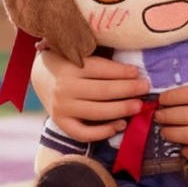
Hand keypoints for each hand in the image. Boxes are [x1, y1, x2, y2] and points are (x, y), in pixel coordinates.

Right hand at [31, 49, 148, 142]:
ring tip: (138, 106)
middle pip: (103, 91)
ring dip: (121, 110)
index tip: (138, 73)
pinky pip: (83, 133)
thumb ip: (99, 58)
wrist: (41, 75)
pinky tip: (119, 125)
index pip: (101, 70)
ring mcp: (61, 108)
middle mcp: (64, 88)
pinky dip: (102, 132)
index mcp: (70, 66)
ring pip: (96, 112)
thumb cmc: (69, 62)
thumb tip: (131, 67)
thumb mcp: (78, 53)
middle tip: (146, 88)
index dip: (122, 72)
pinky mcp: (60, 123)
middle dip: (128, 90)